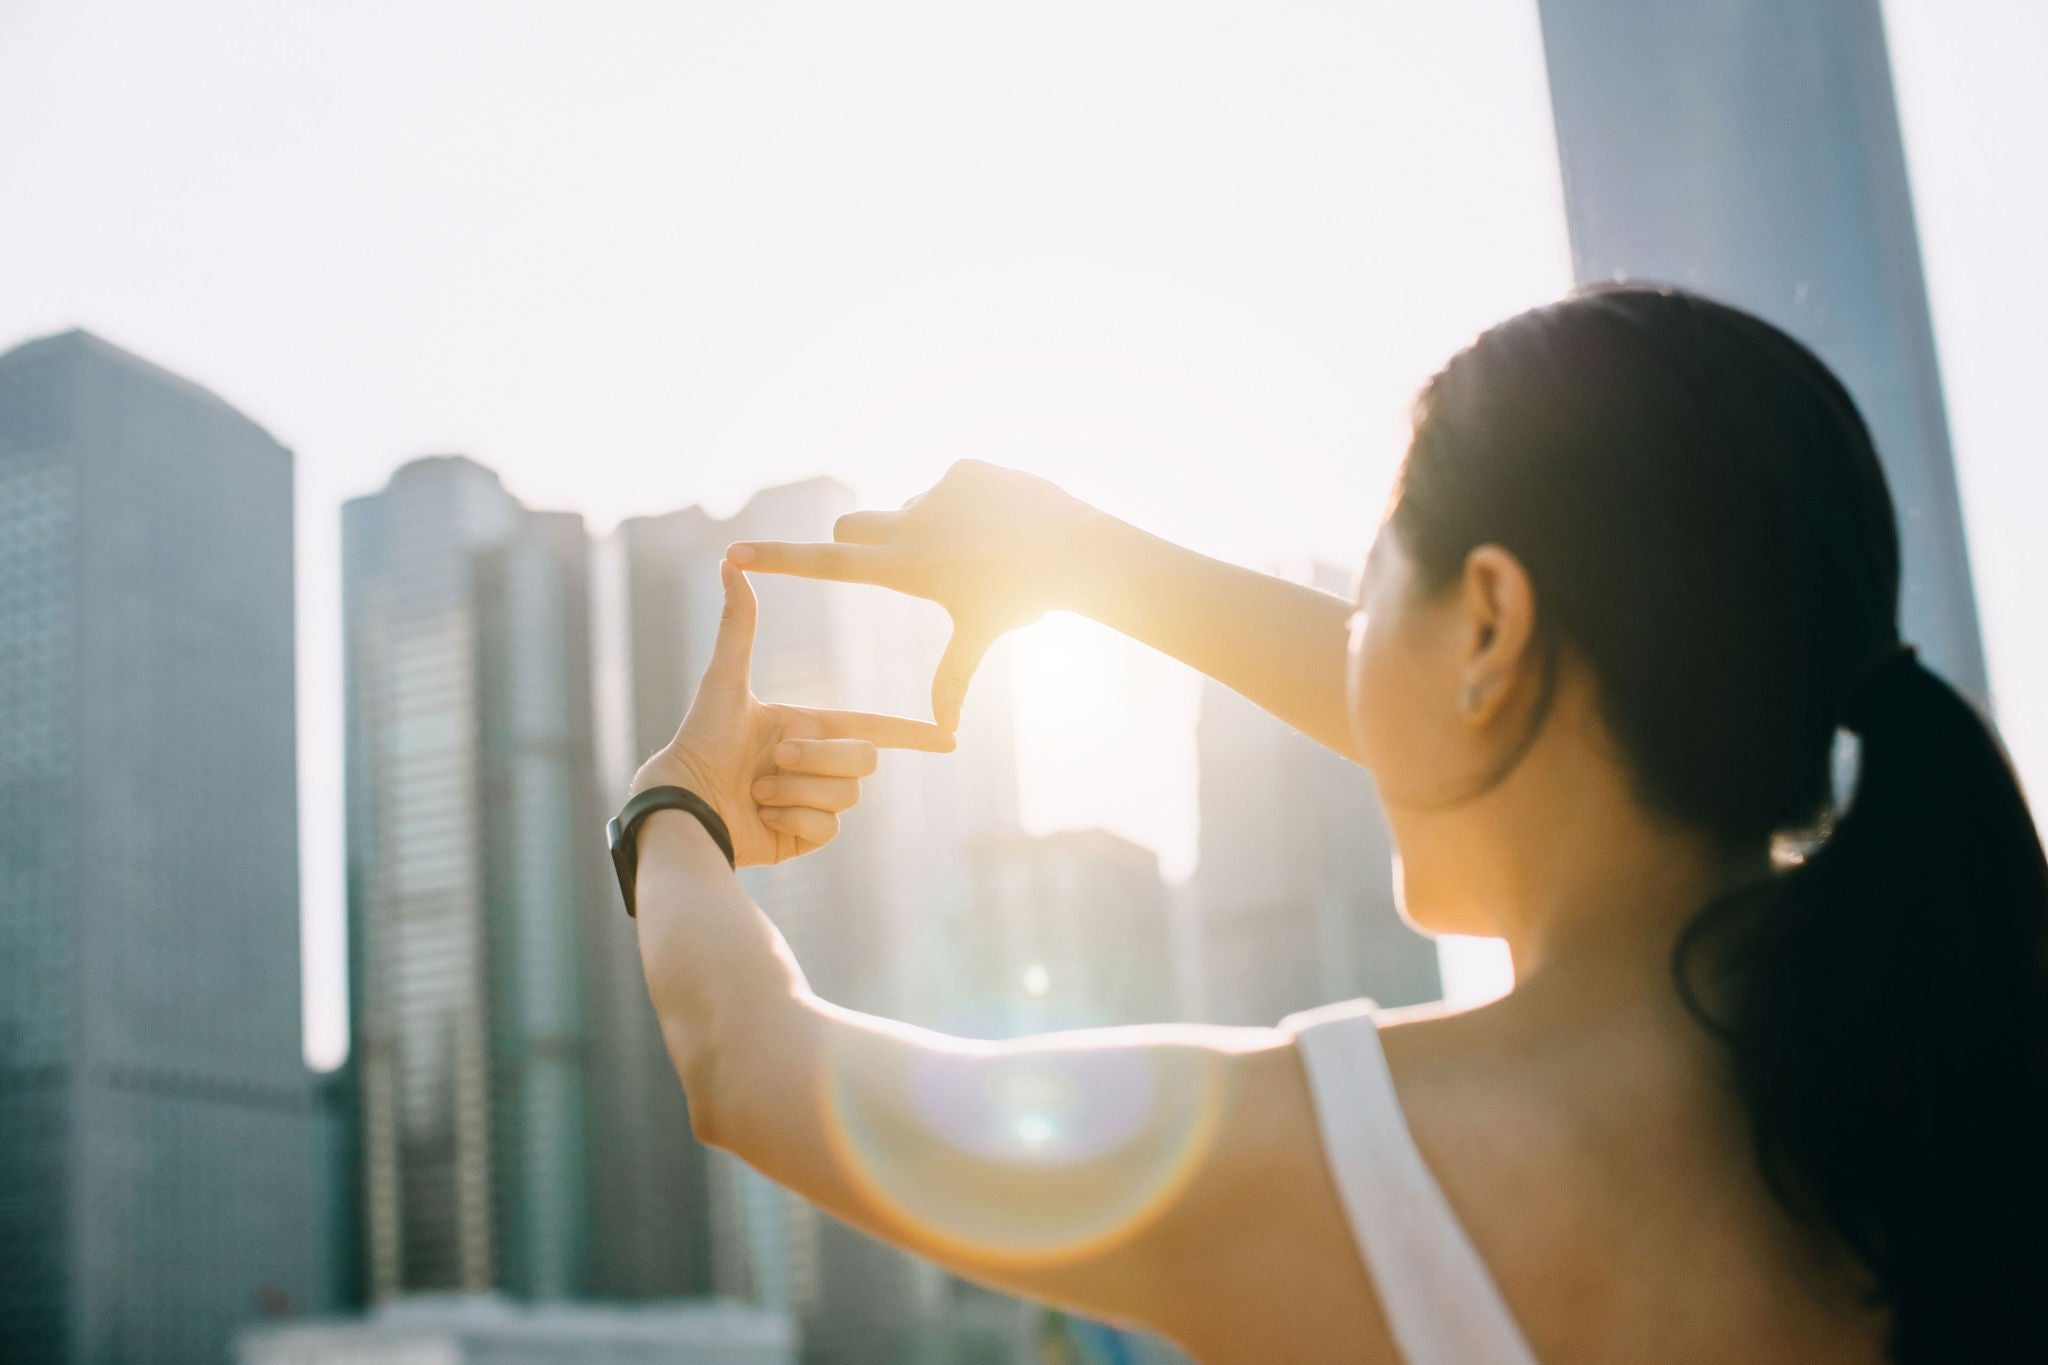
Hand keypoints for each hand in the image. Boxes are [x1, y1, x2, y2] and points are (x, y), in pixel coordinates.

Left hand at [628, 559, 955, 865]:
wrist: (680, 803)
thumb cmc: (698, 740)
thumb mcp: (724, 680)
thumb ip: (738, 625)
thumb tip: (728, 561)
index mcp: (808, 728)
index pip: (873, 728)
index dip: (912, 733)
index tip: (949, 738)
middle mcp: (815, 766)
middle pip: (864, 760)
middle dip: (820, 758)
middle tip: (776, 759)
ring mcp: (811, 804)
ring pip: (847, 796)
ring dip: (797, 790)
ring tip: (756, 790)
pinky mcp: (803, 839)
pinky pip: (828, 829)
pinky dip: (792, 820)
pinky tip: (760, 816)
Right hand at [727, 459, 1103, 730]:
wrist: (1074, 549)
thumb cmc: (1022, 599)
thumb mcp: (981, 637)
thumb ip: (953, 679)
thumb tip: (942, 732)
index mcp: (903, 568)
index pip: (825, 564)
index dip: (777, 561)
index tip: (735, 552)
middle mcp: (908, 525)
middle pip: (851, 525)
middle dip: (863, 540)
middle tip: (909, 558)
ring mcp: (934, 492)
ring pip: (912, 508)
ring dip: (932, 525)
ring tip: (982, 547)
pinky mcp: (962, 468)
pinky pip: (953, 485)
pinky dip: (970, 502)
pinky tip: (1003, 519)